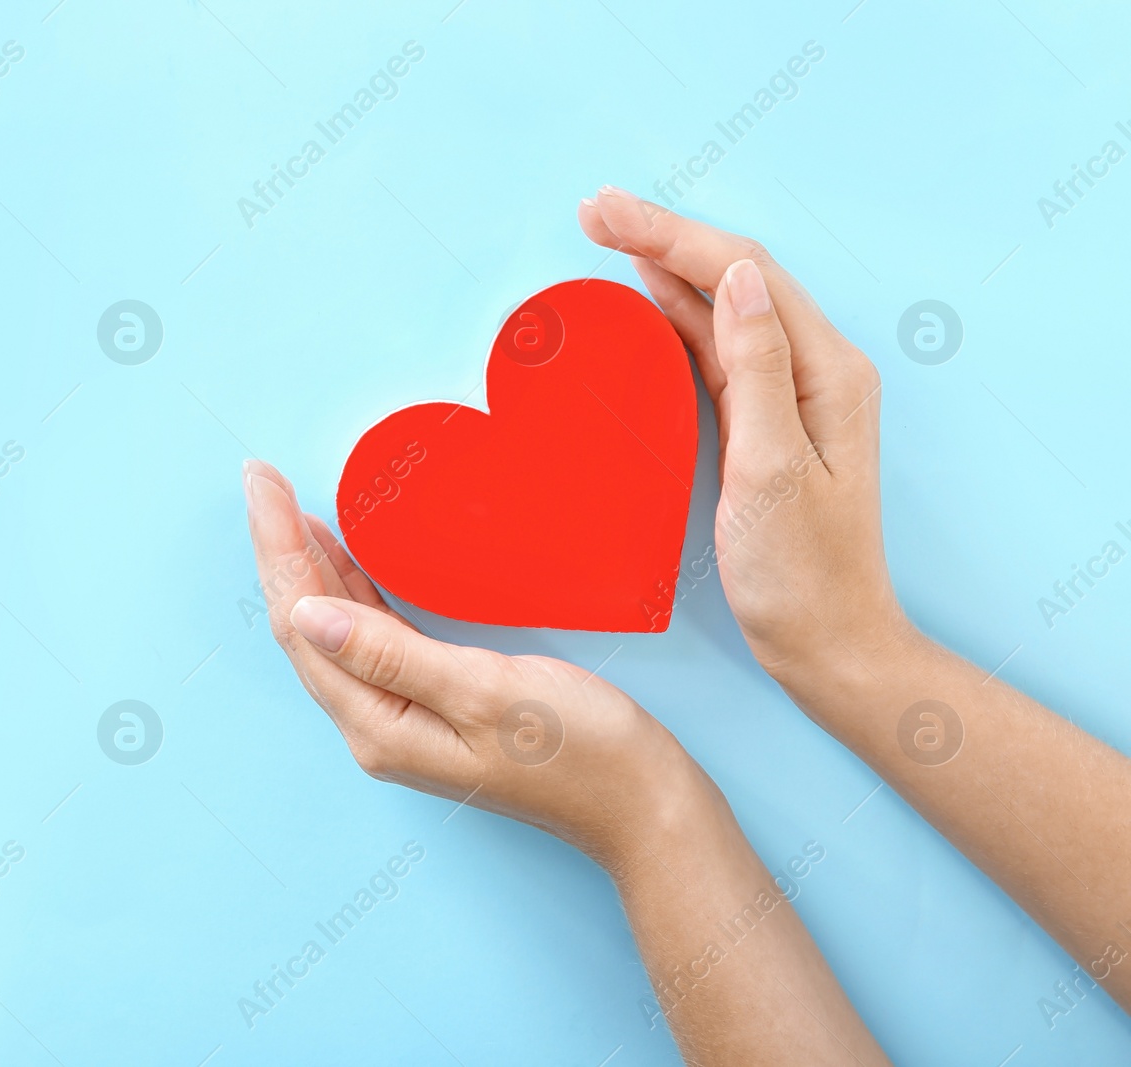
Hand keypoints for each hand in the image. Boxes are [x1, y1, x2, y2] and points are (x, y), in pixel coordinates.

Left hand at [243, 459, 706, 865]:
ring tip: (288, 507)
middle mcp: (377, 727)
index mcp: (378, 726)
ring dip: (310, 568)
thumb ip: (391, 654)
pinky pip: (372, 639)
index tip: (262, 480)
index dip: (278, 548)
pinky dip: (352, 591)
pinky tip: (348, 561)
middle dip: (280, 550)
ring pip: (335, 631)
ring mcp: (404, 719)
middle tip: (262, 478)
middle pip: (306, 626)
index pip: (303, 623)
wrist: (641, 806)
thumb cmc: (578, 751)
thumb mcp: (483, 692)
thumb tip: (307, 615)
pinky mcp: (435, 706)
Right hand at [578, 186, 911, 686]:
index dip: (673, 234)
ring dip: (664, 266)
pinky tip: (643, 298)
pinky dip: (673, 315)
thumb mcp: (773, 471)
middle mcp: (815, 369)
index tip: (606, 214)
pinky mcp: (764, 421)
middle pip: (733, 275)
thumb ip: (757, 369)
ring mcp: (790, 393)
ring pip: (722, 306)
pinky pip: (715, 349)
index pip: (744, 272)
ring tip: (607, 235)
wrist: (828, 642)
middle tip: (592, 211)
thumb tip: (734, 278)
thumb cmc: (802, 573)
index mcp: (827, 371)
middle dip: (662, 235)